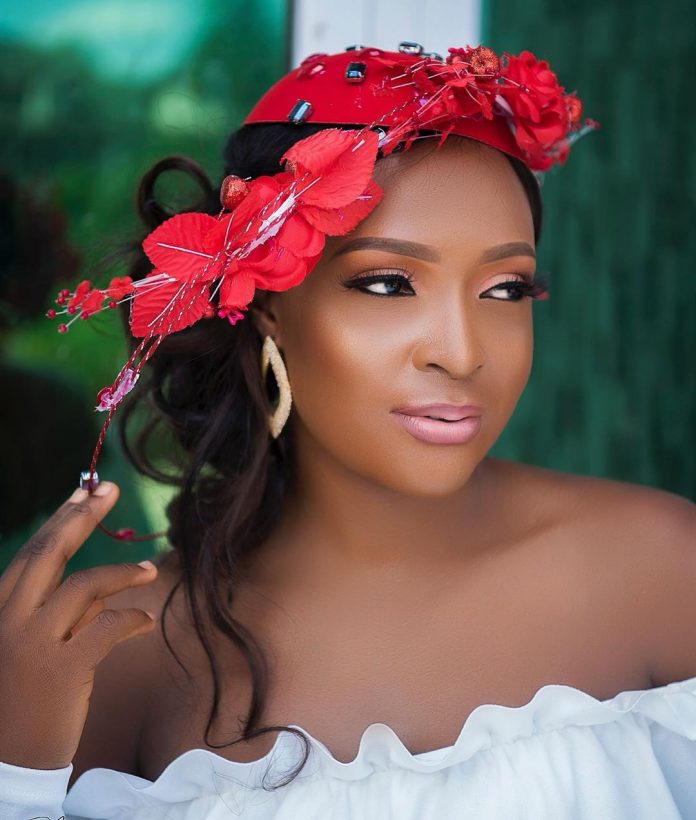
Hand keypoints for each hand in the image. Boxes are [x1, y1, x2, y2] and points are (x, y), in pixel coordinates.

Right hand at [0, 482, 157, 769]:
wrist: (7, 766)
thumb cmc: (20, 701)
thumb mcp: (28, 646)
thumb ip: (56, 611)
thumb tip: (101, 581)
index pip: (32, 552)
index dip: (62, 517)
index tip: (87, 489)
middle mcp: (9, 621)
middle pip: (49, 553)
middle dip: (82, 516)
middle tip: (111, 489)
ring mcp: (33, 645)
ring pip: (83, 587)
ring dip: (122, 573)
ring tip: (150, 570)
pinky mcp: (62, 672)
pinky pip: (106, 628)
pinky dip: (131, 620)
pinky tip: (145, 623)